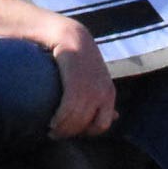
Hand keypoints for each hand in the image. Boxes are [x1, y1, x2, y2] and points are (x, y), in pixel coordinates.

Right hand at [46, 21, 116, 137]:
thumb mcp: (96, 79)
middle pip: (88, 123)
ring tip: (51, 130)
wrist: (70, 33)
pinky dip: (60, 119)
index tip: (71, 131)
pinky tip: (51, 122)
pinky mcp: (75, 77)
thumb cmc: (81, 59)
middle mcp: (102, 90)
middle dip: (71, 132)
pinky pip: (69, 106)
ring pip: (77, 118)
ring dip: (63, 129)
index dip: (86, 132)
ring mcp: (90, 83)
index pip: (102, 124)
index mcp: (108, 92)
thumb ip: (103, 98)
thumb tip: (116, 117)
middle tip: (56, 135)